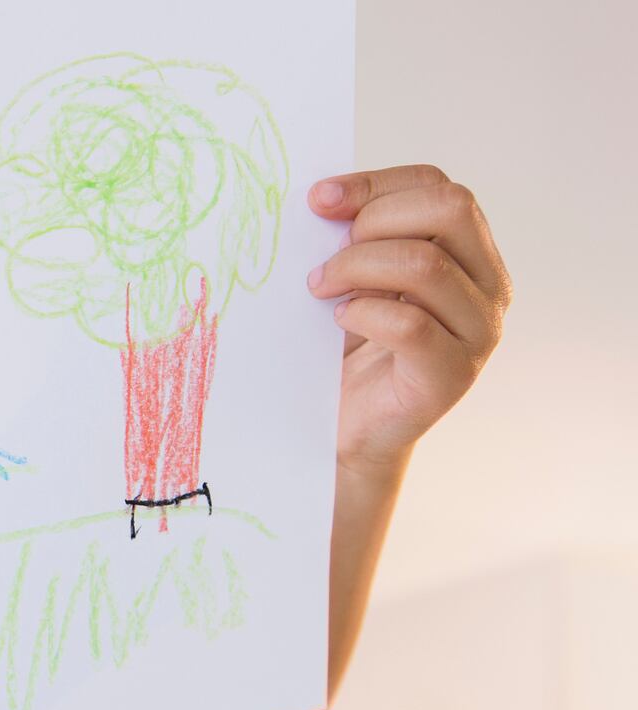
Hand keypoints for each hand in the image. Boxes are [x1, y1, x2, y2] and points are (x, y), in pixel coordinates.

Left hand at [308, 165, 510, 472]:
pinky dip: (363, 313)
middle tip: (326, 257)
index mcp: (470, 252)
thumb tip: (325, 197)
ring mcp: (479, 332)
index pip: (437, 186)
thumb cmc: (348, 346)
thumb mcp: (354, 277)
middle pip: (449, 209)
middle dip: (373, 220)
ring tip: (320, 290)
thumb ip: (354, 236)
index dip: (375, 184)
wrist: (348, 428)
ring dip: (356, 267)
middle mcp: (489, 287)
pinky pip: (410, 324)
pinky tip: (340, 321)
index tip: (319, 199)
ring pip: (426, 264)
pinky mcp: (452, 375)